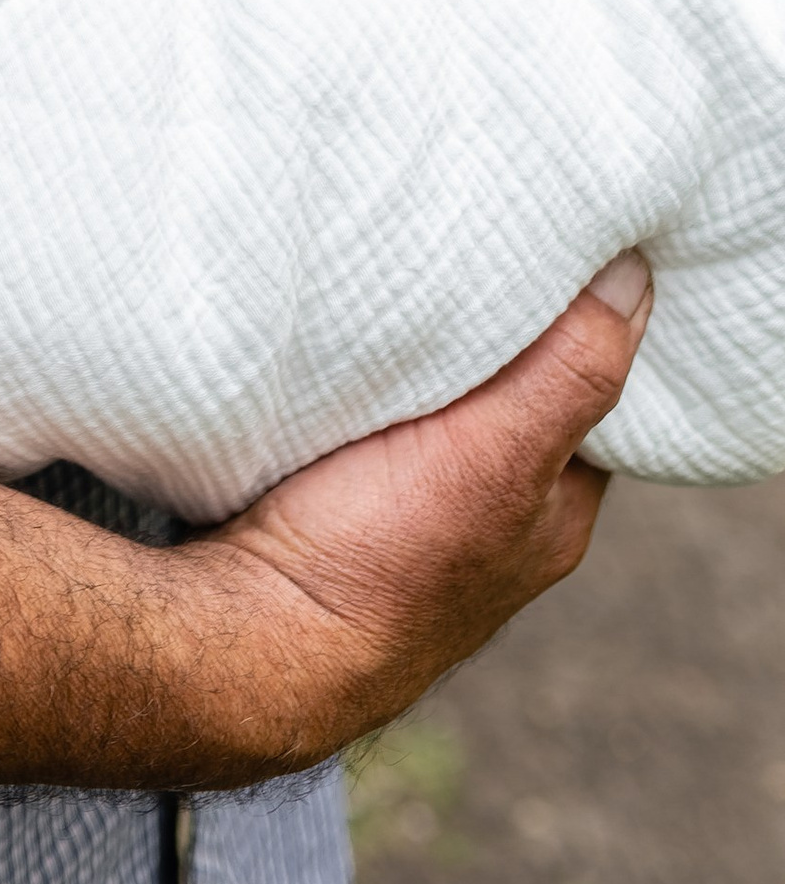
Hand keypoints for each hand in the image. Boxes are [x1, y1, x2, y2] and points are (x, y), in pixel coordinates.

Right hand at [182, 256, 650, 778]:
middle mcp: (496, 520)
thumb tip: (636, 275)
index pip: (597, 393)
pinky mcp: (340, 501)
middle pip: (518, 395)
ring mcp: (415, 516)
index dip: (586, 320)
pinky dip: (371, 377)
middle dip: (502, 328)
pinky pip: (374, 418)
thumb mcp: (496, 458)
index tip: (562, 247)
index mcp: (553, 512)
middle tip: (476, 244)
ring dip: (430, 353)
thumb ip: (568, 374)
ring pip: (442, 407)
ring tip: (409, 278)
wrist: (247, 639)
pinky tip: (348, 343)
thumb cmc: (377, 562)